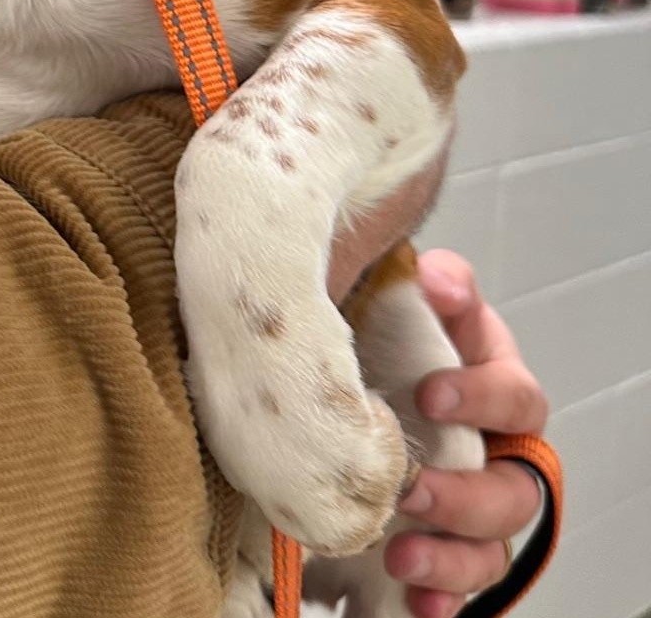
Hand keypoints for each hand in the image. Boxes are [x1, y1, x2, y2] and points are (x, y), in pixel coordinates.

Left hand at [386, 251, 548, 617]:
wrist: (347, 378)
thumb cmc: (387, 336)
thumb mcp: (407, 300)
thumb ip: (433, 286)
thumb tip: (437, 280)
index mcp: (492, 386)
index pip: (517, 396)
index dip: (483, 396)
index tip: (430, 395)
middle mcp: (495, 451)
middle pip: (516, 489)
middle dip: (467, 495)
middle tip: (412, 491)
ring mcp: (475, 504)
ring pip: (494, 546)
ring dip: (452, 556)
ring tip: (401, 558)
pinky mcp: (446, 545)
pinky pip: (463, 586)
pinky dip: (443, 600)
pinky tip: (416, 604)